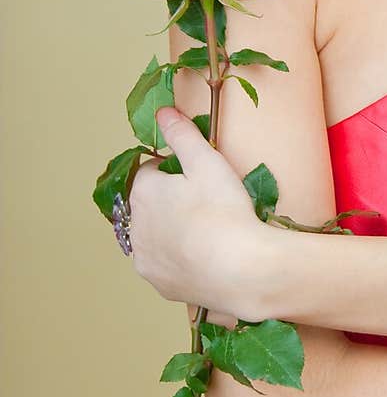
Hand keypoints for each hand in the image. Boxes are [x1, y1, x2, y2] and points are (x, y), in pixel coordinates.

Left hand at [128, 107, 267, 321]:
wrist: (241, 269)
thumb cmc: (224, 210)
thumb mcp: (207, 161)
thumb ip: (182, 134)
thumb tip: (162, 112)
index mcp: (143, 192)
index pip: (149, 171)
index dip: (173, 170)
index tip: (197, 177)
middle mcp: (135, 226)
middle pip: (149, 204)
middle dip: (168, 200)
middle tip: (205, 202)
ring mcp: (145, 259)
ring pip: (153, 235)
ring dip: (169, 230)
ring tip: (205, 231)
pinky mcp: (159, 284)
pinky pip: (163, 264)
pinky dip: (176, 259)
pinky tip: (201, 256)